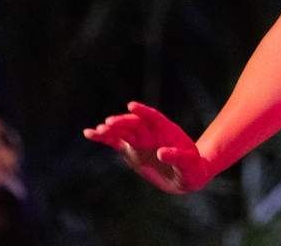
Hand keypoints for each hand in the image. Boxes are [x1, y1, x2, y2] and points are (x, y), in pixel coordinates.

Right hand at [83, 101, 214, 194]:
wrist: (186, 174)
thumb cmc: (192, 167)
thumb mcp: (189, 163)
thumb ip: (177, 157)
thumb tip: (162, 153)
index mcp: (166, 130)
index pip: (153, 117)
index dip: (143, 112)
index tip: (132, 106)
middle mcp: (151, 132)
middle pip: (135, 124)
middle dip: (122, 123)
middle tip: (108, 124)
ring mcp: (140, 140)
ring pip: (123, 131)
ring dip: (110, 130)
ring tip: (95, 130)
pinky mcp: (131, 150)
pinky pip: (115, 142)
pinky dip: (103, 138)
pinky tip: (89, 133)